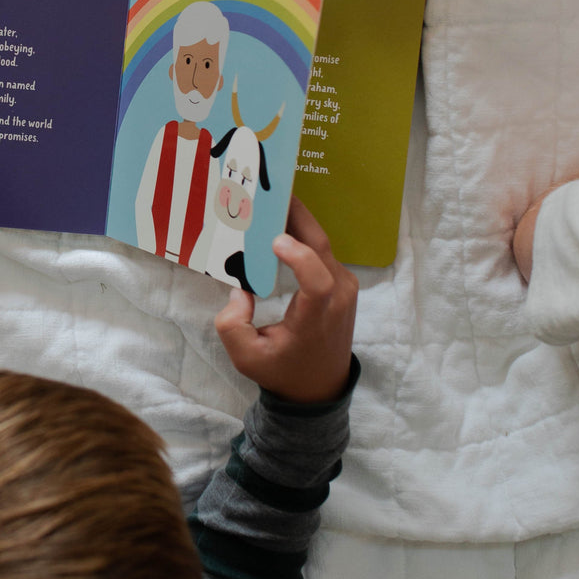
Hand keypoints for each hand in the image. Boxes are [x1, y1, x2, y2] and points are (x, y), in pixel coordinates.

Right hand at [214, 197, 356, 403]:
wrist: (319, 387)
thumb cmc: (282, 370)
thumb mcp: (246, 358)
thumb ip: (232, 325)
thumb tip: (239, 290)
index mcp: (316, 317)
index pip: (318, 281)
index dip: (299, 256)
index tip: (275, 240)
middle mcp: (338, 297)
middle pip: (321, 246)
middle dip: (295, 215)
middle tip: (267, 191)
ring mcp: (345, 287)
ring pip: (322, 242)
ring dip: (297, 220)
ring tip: (269, 201)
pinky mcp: (343, 282)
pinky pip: (323, 250)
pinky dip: (302, 233)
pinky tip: (280, 222)